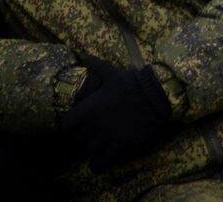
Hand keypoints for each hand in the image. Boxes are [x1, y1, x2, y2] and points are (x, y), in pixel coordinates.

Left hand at [59, 57, 172, 172]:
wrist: (158, 96)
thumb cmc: (133, 84)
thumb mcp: (113, 73)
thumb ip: (96, 66)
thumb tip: (85, 58)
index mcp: (86, 110)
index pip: (64, 129)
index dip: (69, 129)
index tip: (76, 127)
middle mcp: (92, 127)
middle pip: (76, 142)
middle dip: (82, 138)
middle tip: (92, 133)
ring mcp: (105, 140)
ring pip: (88, 152)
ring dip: (93, 148)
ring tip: (102, 141)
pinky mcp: (119, 151)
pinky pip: (98, 166)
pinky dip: (99, 163)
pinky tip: (106, 155)